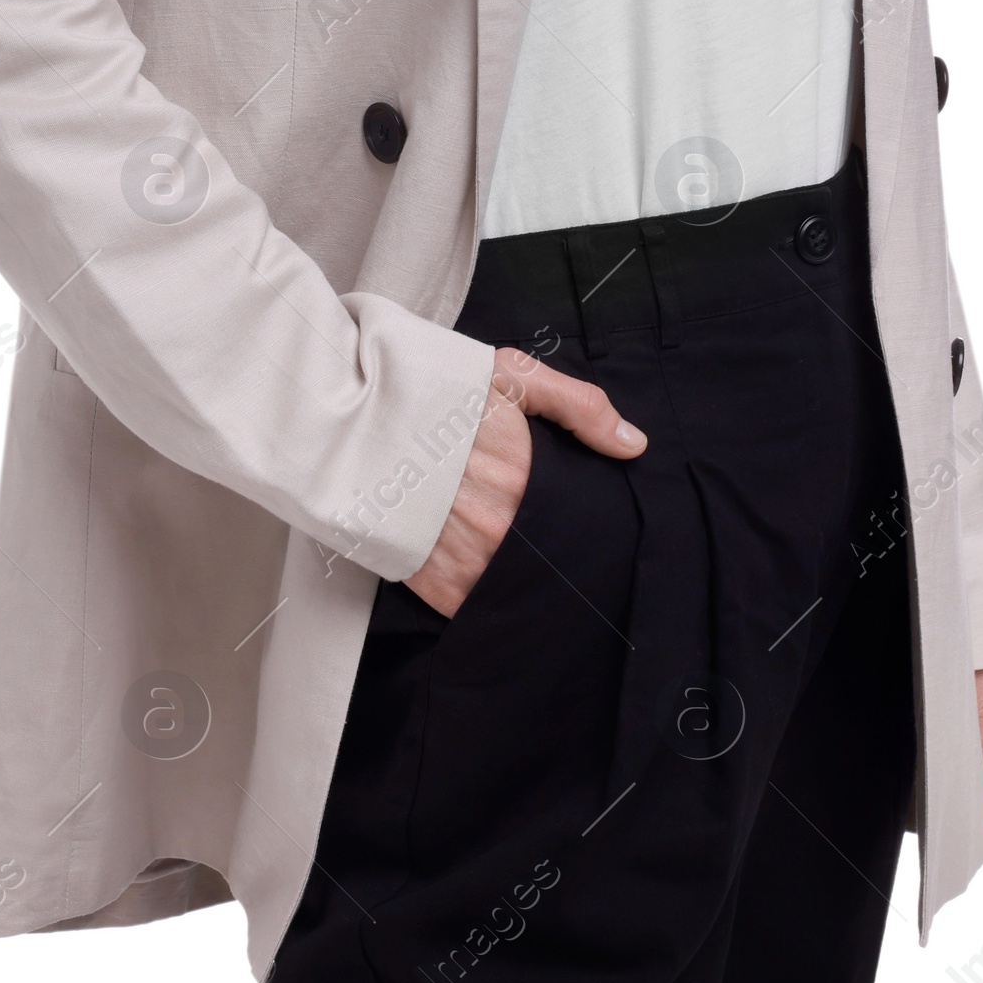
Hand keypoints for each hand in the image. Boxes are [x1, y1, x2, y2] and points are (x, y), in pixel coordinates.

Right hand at [403, 347, 647, 617]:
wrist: (348, 419)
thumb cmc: (432, 390)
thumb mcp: (510, 375)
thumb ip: (579, 406)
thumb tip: (635, 446)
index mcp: (528, 478)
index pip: (579, 524)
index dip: (582, 526)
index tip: (580, 524)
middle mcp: (502, 527)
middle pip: (549, 559)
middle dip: (552, 553)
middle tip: (543, 540)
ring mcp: (467, 559)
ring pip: (515, 587)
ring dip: (517, 577)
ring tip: (508, 556)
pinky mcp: (433, 582)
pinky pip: (474, 606)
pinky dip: (479, 596)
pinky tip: (477, 573)